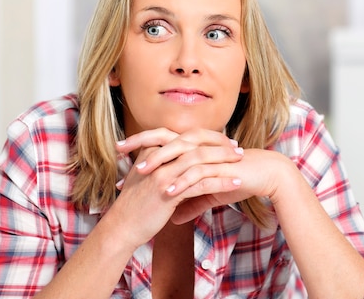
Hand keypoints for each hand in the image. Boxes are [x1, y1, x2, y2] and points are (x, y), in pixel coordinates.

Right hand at [109, 128, 243, 246]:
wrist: (121, 226)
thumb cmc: (135, 205)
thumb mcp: (146, 178)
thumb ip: (161, 165)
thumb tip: (181, 161)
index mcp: (152, 150)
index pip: (186, 137)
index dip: (207, 138)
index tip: (224, 142)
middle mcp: (158, 158)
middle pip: (196, 145)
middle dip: (220, 146)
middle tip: (238, 150)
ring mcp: (162, 174)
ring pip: (201, 161)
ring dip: (224, 162)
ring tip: (242, 164)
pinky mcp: (169, 191)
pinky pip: (202, 184)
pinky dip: (221, 182)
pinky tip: (235, 184)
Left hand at [116, 129, 295, 226]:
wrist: (266, 175)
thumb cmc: (238, 179)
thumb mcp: (209, 194)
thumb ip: (190, 203)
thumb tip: (173, 219)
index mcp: (194, 144)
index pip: (163, 138)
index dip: (141, 142)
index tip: (118, 151)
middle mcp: (200, 144)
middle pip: (167, 139)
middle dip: (142, 145)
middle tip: (120, 153)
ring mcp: (211, 153)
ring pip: (180, 154)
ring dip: (160, 163)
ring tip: (141, 174)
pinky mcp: (222, 165)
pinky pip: (199, 173)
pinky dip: (183, 182)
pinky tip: (169, 191)